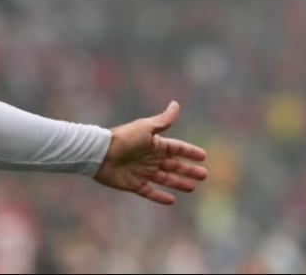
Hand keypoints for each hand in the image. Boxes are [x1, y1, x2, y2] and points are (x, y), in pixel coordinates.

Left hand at [93, 101, 207, 204]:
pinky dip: (160, 196)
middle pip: (174, 165)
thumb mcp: (146, 128)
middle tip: (204, 175)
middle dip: (189, 170)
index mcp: (154, 144)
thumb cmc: (124, 138)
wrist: (101, 153)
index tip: (203, 156)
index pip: (177, 148)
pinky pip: (150, 192)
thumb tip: (176, 104)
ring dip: (179, 183)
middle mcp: (150, 158)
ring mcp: (143, 171)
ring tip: (192, 187)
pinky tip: (172, 200)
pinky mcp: (134, 184)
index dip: (190, 152)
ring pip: (165, 179)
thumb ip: (163, 120)